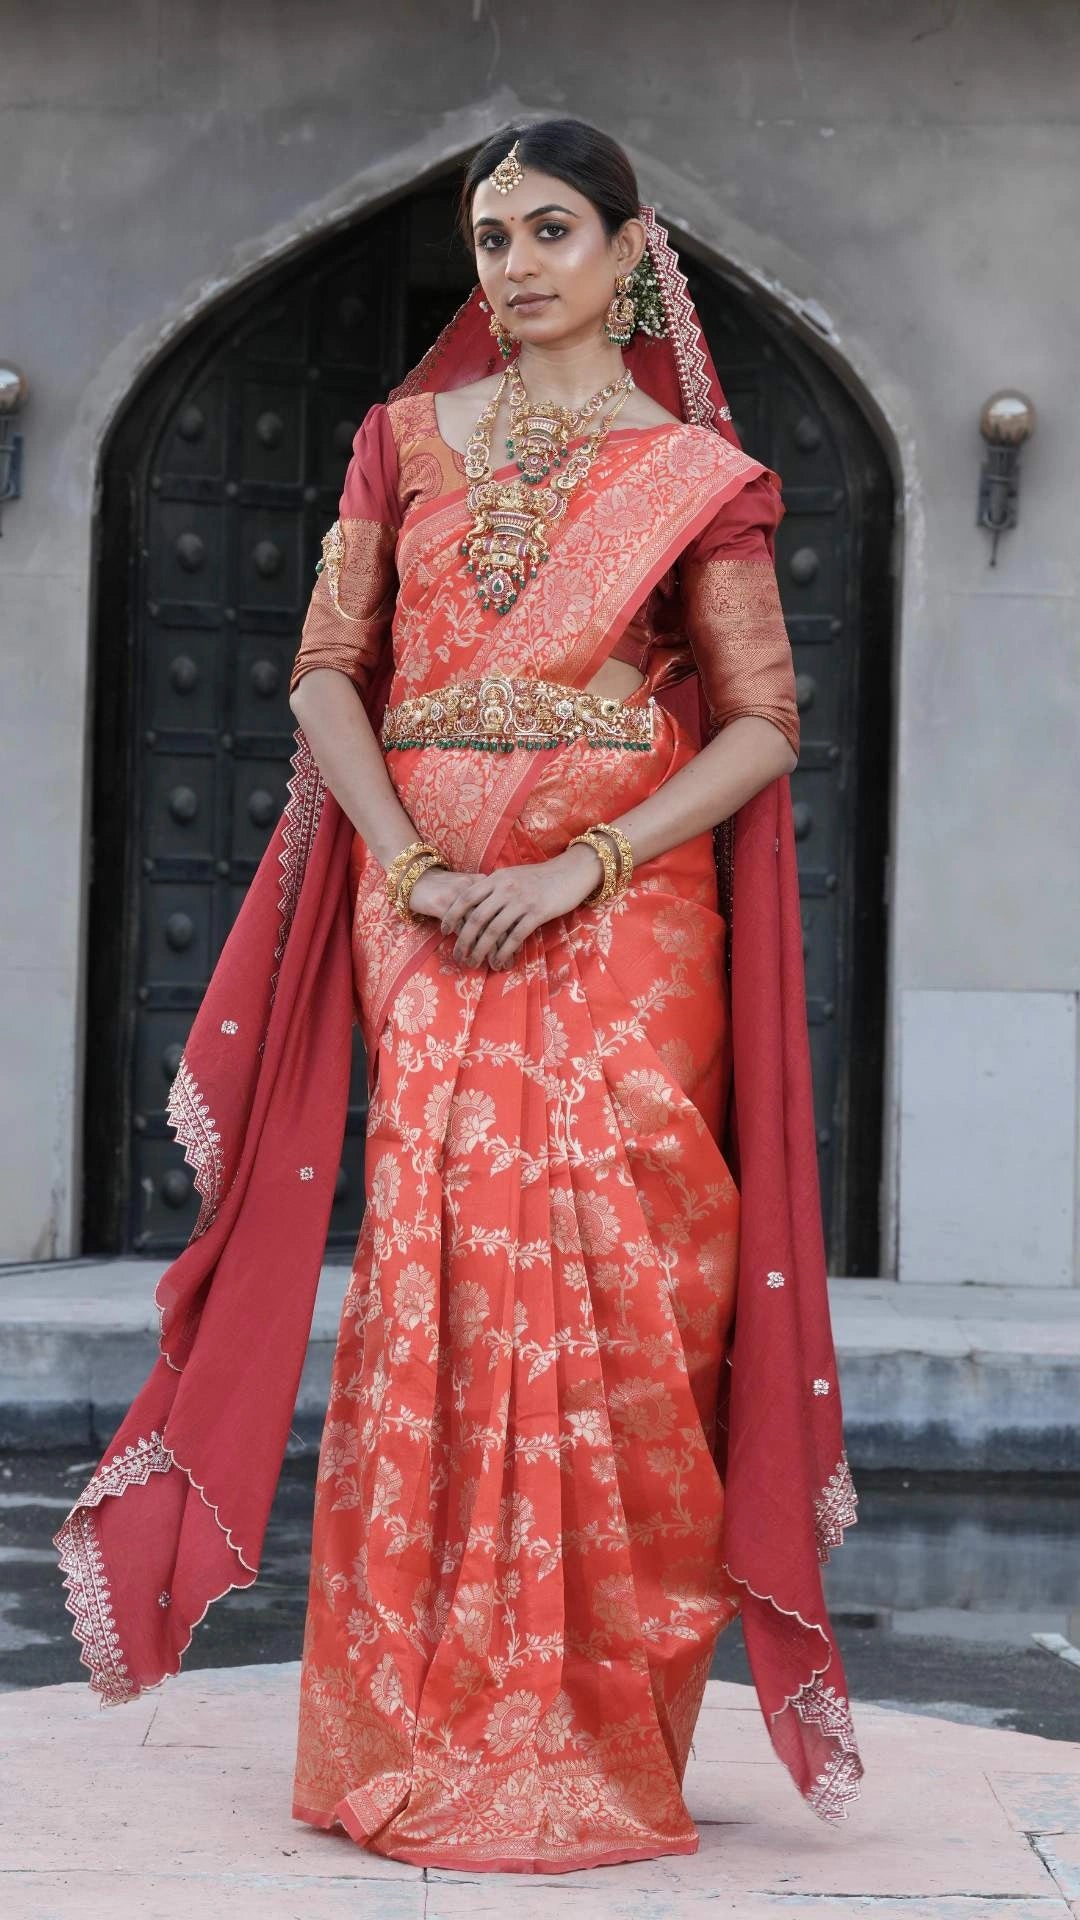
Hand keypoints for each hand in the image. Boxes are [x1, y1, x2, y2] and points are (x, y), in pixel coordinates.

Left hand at [410, 844, 605, 969]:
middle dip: (463, 939)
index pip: (466, 897)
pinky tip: (499, 962)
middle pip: (476, 917)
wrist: (572, 872)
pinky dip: (504, 952)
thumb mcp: (513, 876)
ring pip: (493, 930)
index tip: (444, 930)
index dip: (452, 915)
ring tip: (474, 962)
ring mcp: (521, 900)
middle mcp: (505, 888)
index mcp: (497, 878)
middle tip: (457, 955)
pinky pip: (515, 936)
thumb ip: (495, 887)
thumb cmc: (541, 877)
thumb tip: (475, 904)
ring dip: (481, 950)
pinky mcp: (537, 913)